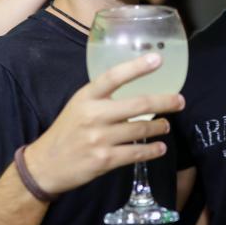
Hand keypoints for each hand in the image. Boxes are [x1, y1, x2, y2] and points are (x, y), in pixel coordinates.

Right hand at [26, 52, 184, 194]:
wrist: (45, 165)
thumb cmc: (67, 131)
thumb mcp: (78, 106)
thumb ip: (102, 98)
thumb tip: (136, 92)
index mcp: (86, 96)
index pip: (114, 76)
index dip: (137, 67)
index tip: (158, 59)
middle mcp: (93, 115)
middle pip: (138, 104)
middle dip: (164, 102)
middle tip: (179, 101)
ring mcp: (99, 138)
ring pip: (141, 129)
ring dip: (159, 127)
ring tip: (166, 125)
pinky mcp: (104, 160)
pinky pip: (136, 153)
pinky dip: (152, 150)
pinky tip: (160, 148)